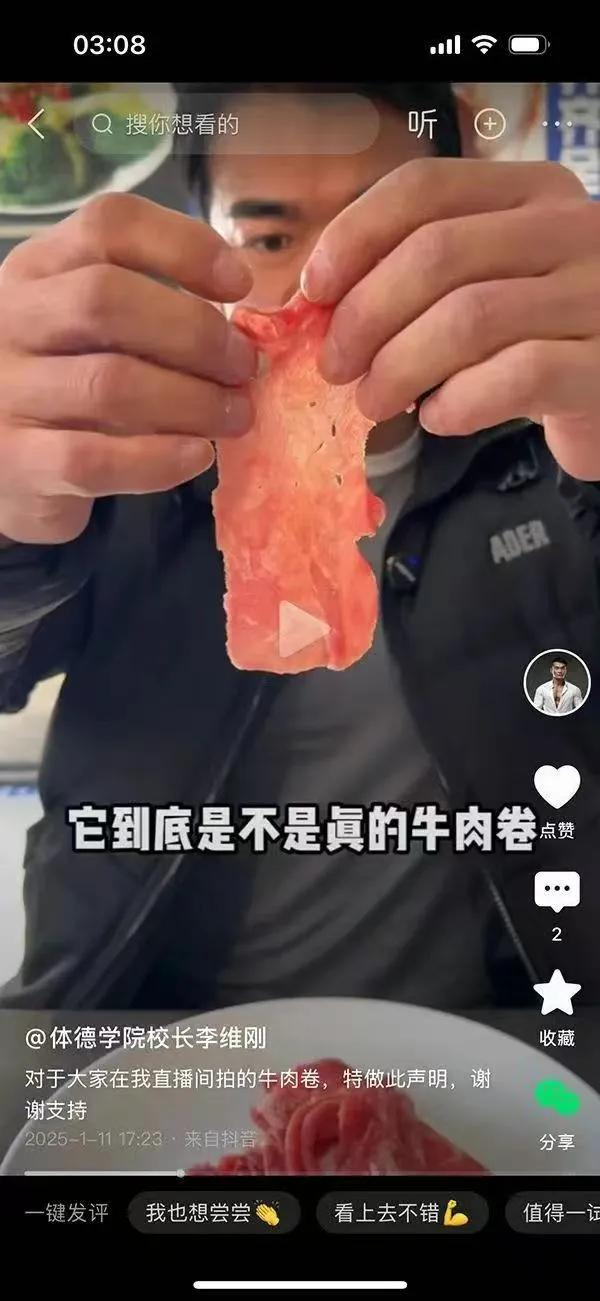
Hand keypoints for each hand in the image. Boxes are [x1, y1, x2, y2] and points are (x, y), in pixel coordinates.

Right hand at [0, 193, 256, 543]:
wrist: (1, 465)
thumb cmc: (62, 388)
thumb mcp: (84, 330)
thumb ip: (144, 311)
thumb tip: (240, 327)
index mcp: (37, 270)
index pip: (107, 225)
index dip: (184, 246)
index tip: (239, 284)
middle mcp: (11, 320)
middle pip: (107, 300)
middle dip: (196, 332)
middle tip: (243, 366)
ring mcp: (8, 393)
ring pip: (109, 384)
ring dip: (192, 400)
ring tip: (235, 415)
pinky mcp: (19, 464)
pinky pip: (95, 459)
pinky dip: (159, 459)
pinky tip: (197, 455)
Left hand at [301, 159, 599, 479]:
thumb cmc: (539, 338)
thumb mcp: (490, 283)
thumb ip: (424, 276)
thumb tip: (320, 300)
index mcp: (533, 192)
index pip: (425, 188)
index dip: (354, 236)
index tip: (314, 291)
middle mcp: (573, 229)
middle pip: (438, 254)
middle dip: (366, 315)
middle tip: (335, 366)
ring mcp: (596, 296)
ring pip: (470, 317)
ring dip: (400, 367)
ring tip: (374, 401)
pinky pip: (515, 376)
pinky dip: (459, 402)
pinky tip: (438, 418)